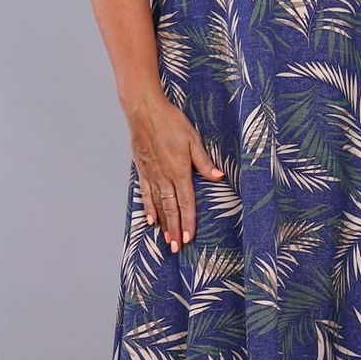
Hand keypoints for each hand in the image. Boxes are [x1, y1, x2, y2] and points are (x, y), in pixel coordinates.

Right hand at [128, 95, 224, 250]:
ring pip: (158, 204)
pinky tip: (150, 219)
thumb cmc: (170, 122)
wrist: (144, 111)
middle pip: (171, 208)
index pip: (186, 202)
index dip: (188, 221)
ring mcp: (151, 174)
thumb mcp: (193, 139)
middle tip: (176, 248)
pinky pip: (145, 193)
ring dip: (163, 223)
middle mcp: (164, 177)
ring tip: (166, 239)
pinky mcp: (142, 170)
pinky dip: (148, 207)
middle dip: (175, 229)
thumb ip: (204, 161)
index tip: (189, 238)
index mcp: (179, 171)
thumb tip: (218, 177)